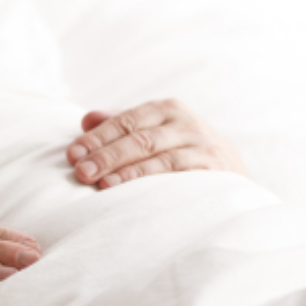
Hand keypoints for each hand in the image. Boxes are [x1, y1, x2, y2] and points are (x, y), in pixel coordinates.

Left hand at [67, 99, 247, 189]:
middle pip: (139, 139)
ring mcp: (204, 146)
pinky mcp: (217, 170)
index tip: (73, 154)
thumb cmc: (178, 151)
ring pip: (160, 158)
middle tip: (81, 172)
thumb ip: (120, 125)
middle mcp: (186, 123)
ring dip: (129, 173)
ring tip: (102, 185)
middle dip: (106, 156)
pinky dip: (157, 185)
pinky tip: (136, 196)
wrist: (231, 174)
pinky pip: (182, 177)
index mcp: (166, 109)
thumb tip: (86, 119)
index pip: (124, 122)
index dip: (97, 138)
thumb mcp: (151, 133)